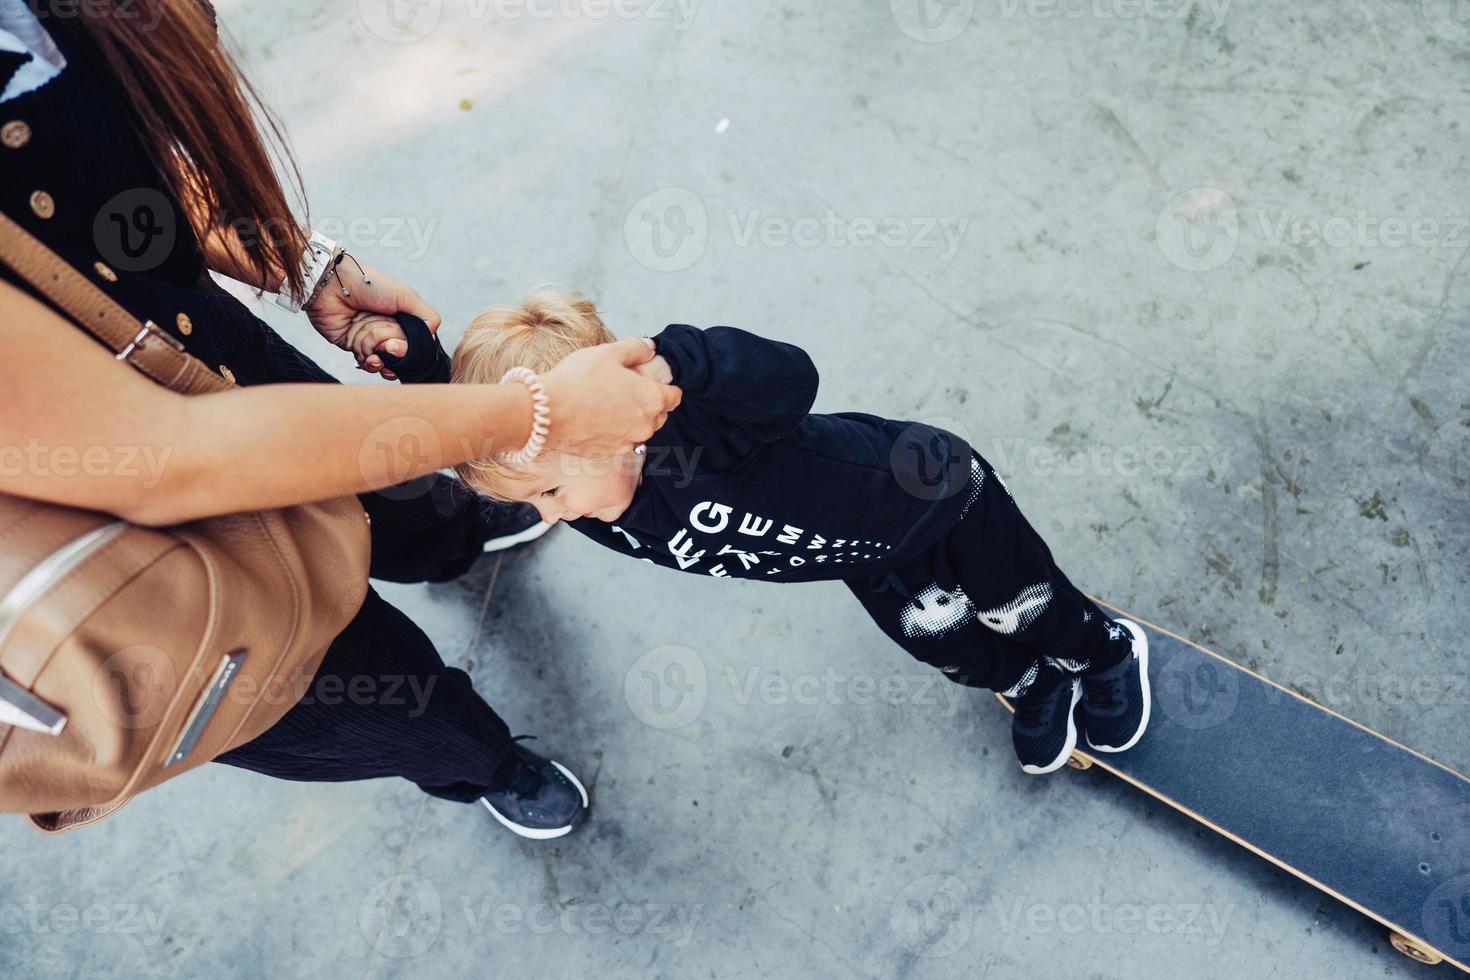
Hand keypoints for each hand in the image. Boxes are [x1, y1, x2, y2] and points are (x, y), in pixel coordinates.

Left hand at [303, 260, 439, 377]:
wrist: (332, 286)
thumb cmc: (368, 285)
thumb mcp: (406, 295)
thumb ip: (428, 316)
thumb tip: (433, 339)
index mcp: (402, 320)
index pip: (414, 346)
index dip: (406, 349)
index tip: (395, 344)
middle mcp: (388, 331)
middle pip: (399, 356)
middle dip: (389, 348)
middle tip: (382, 339)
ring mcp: (370, 341)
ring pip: (382, 361)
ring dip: (372, 348)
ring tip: (363, 331)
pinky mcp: (353, 348)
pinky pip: (367, 364)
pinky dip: (366, 360)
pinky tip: (366, 355)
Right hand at [539, 338, 681, 454]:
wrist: (546, 413)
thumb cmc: (579, 380)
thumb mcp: (609, 352)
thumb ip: (636, 349)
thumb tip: (650, 348)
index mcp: (652, 400)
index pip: (675, 395)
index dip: (664, 385)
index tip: (648, 380)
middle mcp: (646, 426)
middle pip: (659, 414)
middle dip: (648, 402)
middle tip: (625, 388)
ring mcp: (628, 443)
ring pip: (640, 429)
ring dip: (631, 418)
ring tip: (606, 403)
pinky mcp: (609, 454)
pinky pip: (620, 441)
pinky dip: (614, 432)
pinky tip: (594, 418)